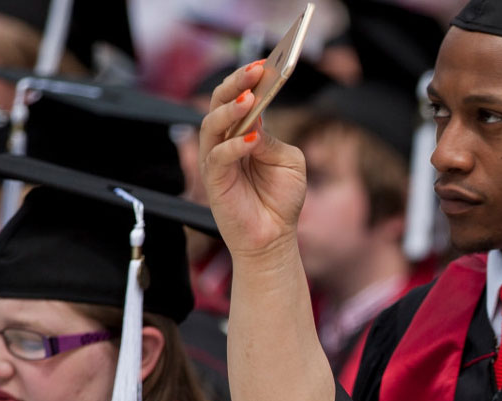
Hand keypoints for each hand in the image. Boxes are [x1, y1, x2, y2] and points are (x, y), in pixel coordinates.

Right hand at [198, 60, 306, 257]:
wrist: (275, 236)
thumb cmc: (282, 199)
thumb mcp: (289, 162)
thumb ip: (273, 140)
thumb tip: (257, 122)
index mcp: (245, 133)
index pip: (239, 99)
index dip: (247, 80)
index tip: (263, 63)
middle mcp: (227, 143)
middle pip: (219, 106)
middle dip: (234, 85)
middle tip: (253, 72)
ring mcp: (218, 161)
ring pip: (212, 127)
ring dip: (230, 110)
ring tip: (248, 99)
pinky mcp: (214, 181)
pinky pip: (218, 158)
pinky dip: (234, 147)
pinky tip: (250, 140)